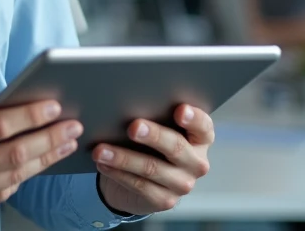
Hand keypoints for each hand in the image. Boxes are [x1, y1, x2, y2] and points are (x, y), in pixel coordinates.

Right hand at [0, 74, 81, 218]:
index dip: (31, 115)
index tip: (54, 106)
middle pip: (15, 154)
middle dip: (50, 139)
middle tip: (73, 126)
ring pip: (13, 177)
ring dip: (44, 160)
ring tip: (65, 144)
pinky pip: (0, 193)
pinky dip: (21, 177)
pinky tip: (36, 163)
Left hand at [94, 104, 213, 215]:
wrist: (140, 176)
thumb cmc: (150, 141)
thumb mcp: (157, 126)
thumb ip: (154, 115)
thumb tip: (128, 103)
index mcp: (200, 138)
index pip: (203, 127)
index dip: (193, 118)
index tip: (180, 110)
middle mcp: (196, 162)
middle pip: (175, 147)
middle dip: (153, 136)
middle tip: (133, 127)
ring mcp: (182, 184)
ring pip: (152, 168)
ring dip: (123, 158)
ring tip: (101, 150)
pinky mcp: (165, 200)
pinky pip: (139, 185)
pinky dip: (118, 173)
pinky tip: (103, 164)